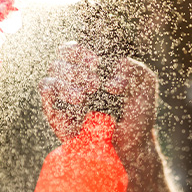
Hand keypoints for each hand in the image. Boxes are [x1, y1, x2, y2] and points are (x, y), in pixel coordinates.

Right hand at [39, 43, 158, 165]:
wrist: (130, 146)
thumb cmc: (136, 114)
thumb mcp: (144, 85)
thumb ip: (134, 69)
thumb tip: (110, 81)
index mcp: (96, 65)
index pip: (79, 45)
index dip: (82, 50)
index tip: (96, 62)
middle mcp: (77, 75)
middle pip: (62, 54)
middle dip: (77, 67)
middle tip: (94, 85)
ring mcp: (64, 92)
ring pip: (53, 70)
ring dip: (68, 81)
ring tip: (83, 97)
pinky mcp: (55, 110)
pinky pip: (46, 91)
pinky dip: (56, 92)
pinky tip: (75, 104)